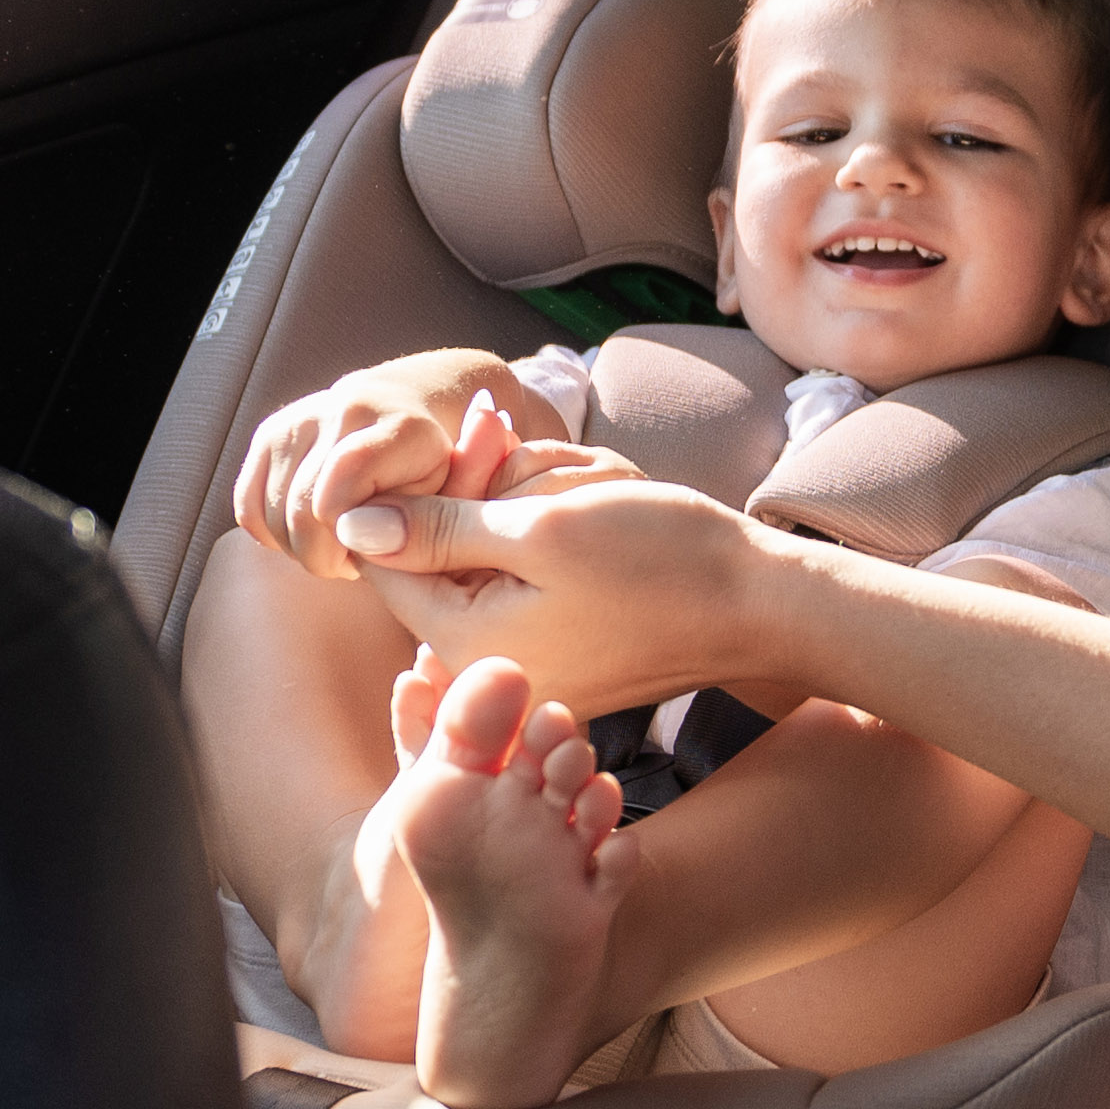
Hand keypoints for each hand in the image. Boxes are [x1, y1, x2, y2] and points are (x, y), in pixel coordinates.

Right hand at [236, 366, 515, 579]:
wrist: (419, 406)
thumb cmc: (443, 472)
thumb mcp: (456, 503)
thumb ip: (426, 526)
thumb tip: (362, 535)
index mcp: (401, 429)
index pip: (336, 500)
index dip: (345, 543)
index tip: (376, 553)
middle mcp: (346, 410)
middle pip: (299, 513)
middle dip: (323, 556)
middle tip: (357, 558)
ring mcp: (301, 416)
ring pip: (269, 514)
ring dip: (299, 547)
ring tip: (340, 540)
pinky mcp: (271, 430)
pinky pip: (248, 506)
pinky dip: (271, 533)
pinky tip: (311, 531)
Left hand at [333, 468, 762, 710]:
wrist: (759, 605)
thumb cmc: (660, 562)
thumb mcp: (540, 528)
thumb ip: (438, 527)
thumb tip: (350, 523)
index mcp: (466, 649)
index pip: (390, 560)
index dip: (430, 486)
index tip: (485, 436)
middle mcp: (487, 672)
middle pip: (442, 560)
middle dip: (493, 499)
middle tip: (556, 471)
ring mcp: (528, 668)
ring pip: (489, 562)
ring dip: (531, 513)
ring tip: (594, 494)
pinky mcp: (563, 657)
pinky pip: (528, 585)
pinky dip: (557, 544)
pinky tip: (602, 519)